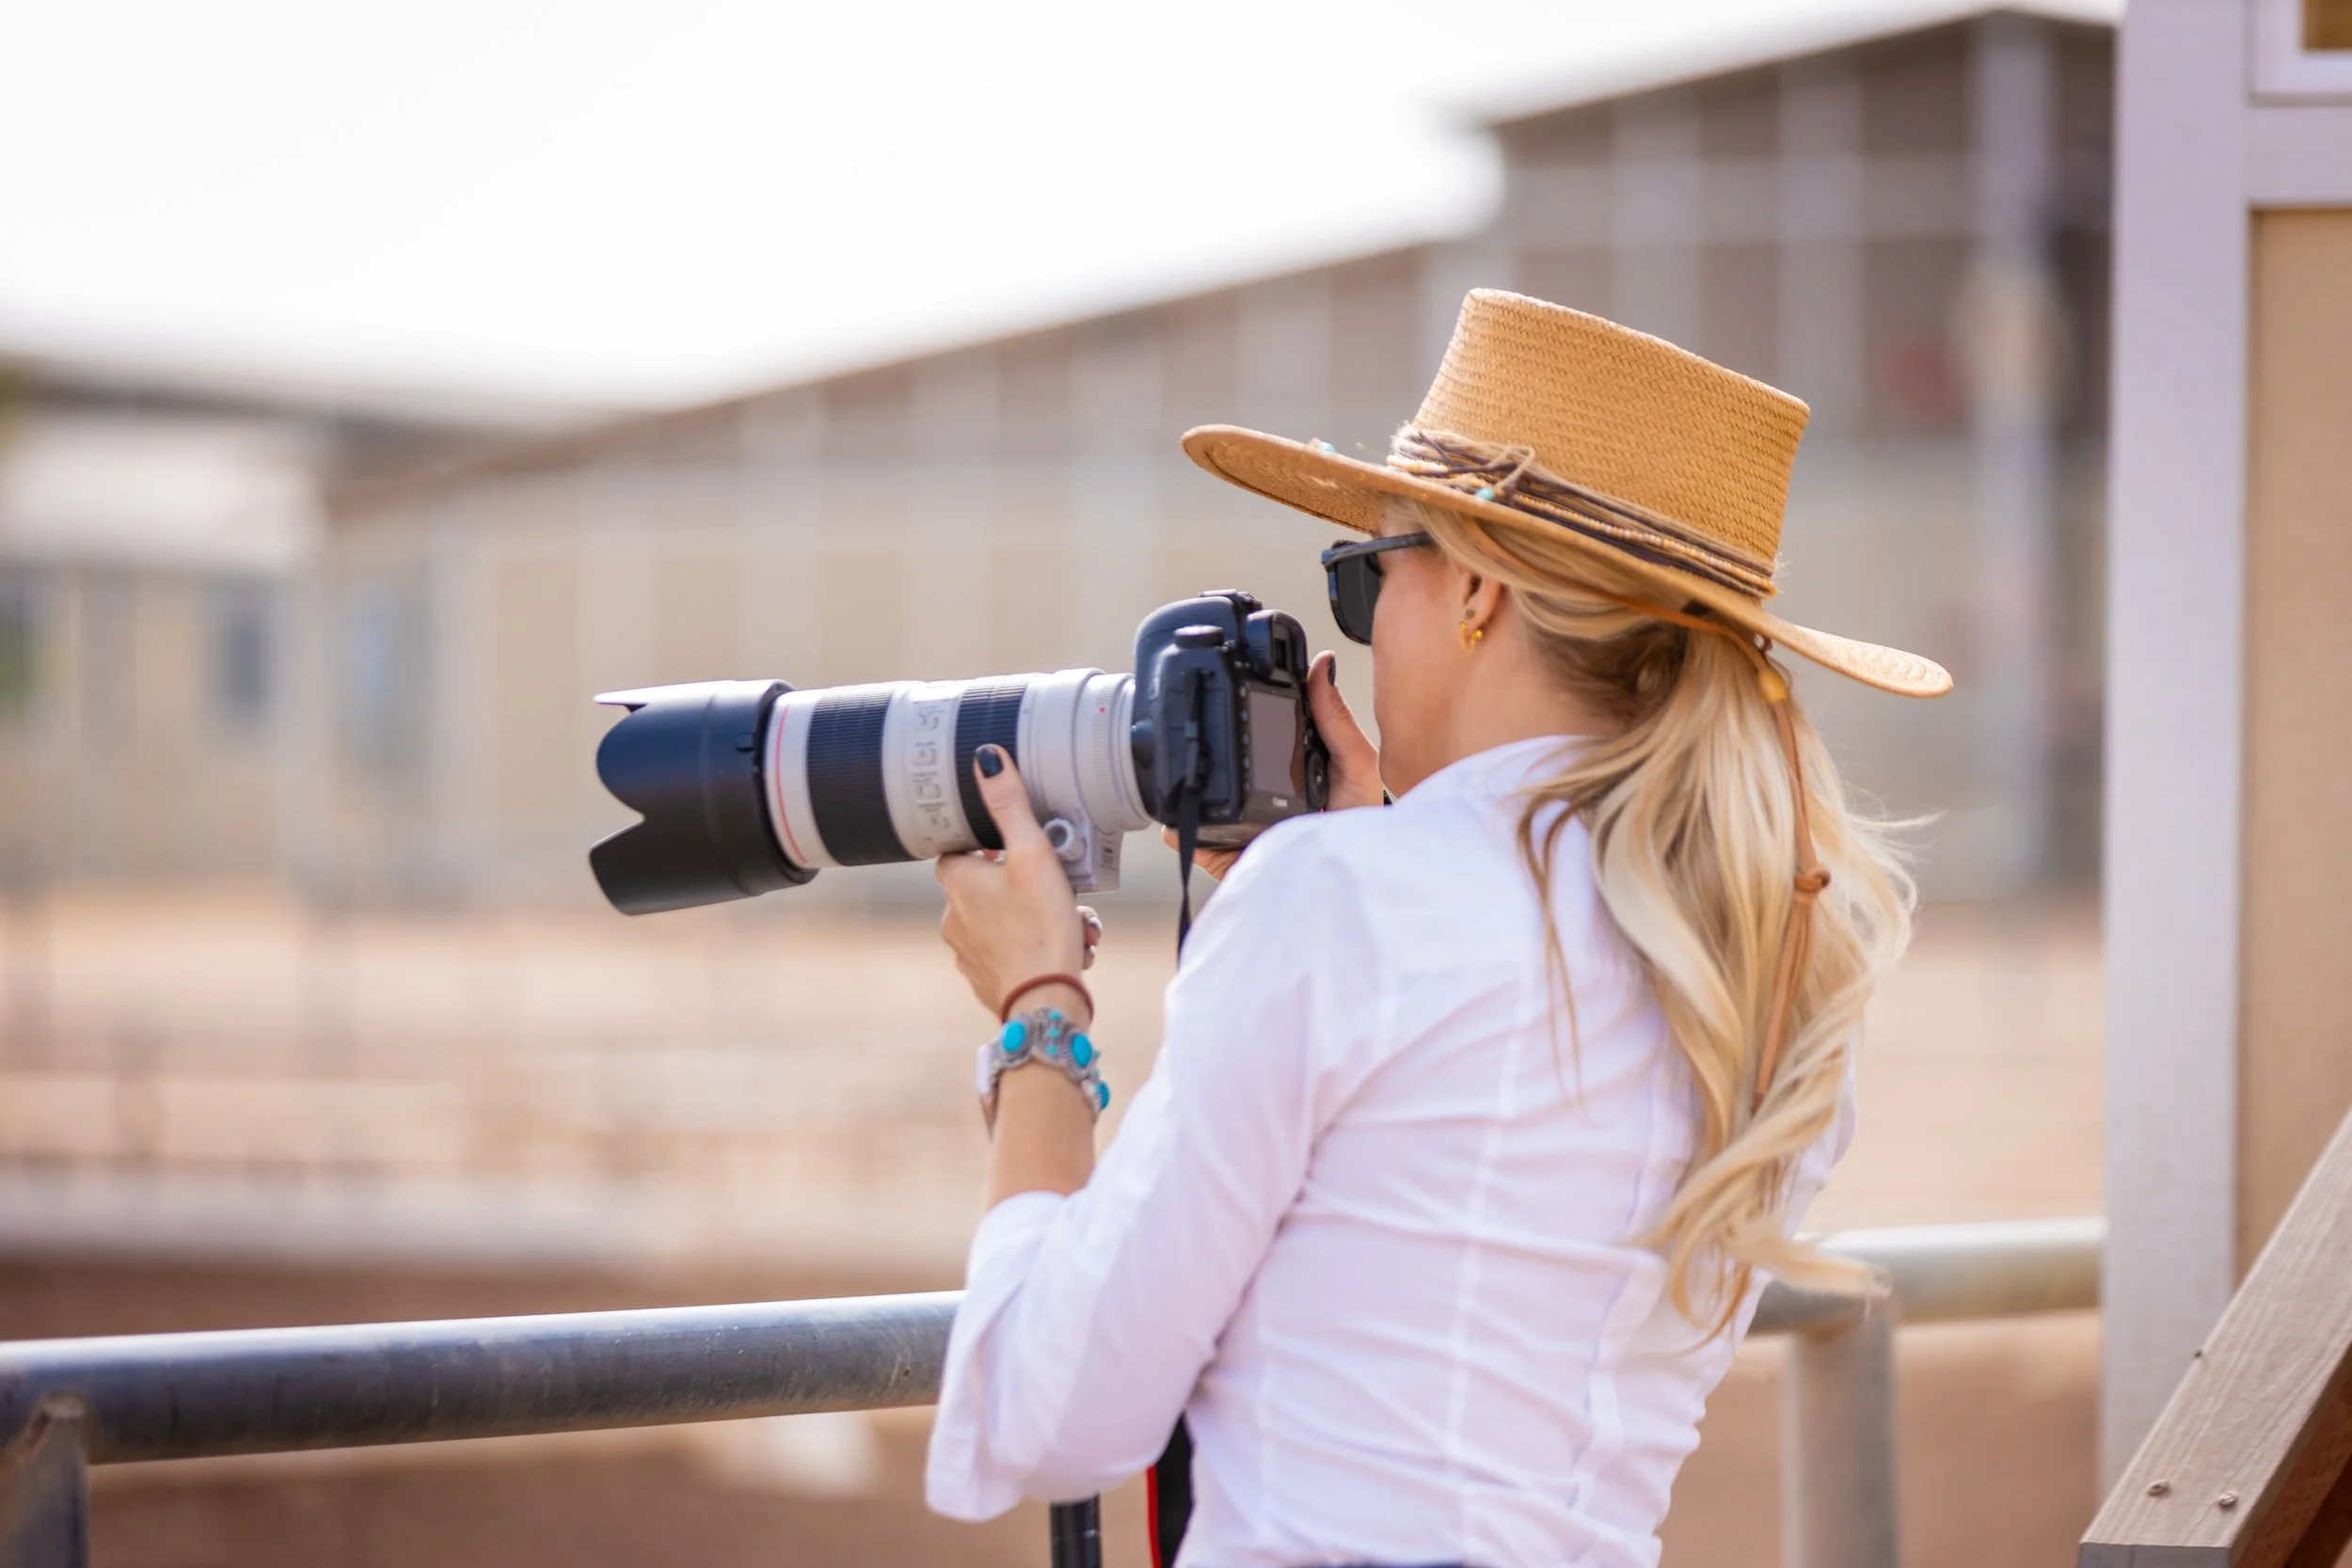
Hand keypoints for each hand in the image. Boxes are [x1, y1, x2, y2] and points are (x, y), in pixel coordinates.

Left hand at [937, 746, 1094, 1021]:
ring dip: (1039, 916)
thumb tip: (986, 758)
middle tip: (1063, 889)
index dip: (988, 843)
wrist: (1045, 1004)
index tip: (1018, 846)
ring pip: (1005, 920)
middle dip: (1028, 884)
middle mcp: (952, 917)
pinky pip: (1012, 952)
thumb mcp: (1032, 855)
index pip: (959, 848)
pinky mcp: (985, 979)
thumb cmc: (1040, 928)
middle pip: (988, 885)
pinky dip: (1036, 946)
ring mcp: (966, 952)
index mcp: (957, 882)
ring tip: (1075, 923)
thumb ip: (1010, 806)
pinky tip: (1066, 948)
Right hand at [1161, 651, 1383, 880]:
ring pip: (1199, 802)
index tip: (1223, 692)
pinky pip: (1194, 842)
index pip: (1254, 737)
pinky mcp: (1227, 858)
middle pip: (1220, 768)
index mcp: (1285, 771)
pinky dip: (1181, 831)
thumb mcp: (1357, 765)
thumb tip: (1321, 666)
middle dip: (1203, 753)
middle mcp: (1258, 797)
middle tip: (1194, 734)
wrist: (1354, 881)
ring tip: (1183, 775)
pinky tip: (1178, 821)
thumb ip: (1336, 718)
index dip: (1238, 716)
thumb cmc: (1360, 829)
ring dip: (1187, 789)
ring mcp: (1239, 827)